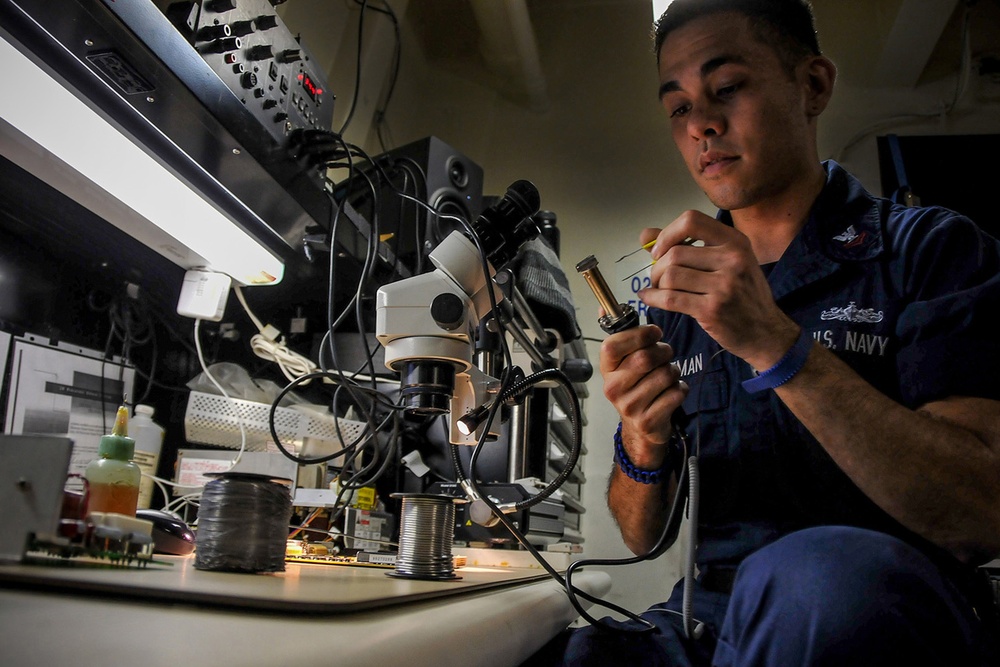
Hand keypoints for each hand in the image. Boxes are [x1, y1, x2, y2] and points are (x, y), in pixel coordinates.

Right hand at [600, 324, 685, 467]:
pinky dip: (681, 388)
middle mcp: (613, 388)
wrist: (641, 427)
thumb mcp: (622, 362)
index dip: (639, 334)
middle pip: (645, 358)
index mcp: (606, 369)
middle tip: (666, 354)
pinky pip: (676, 393)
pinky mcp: (648, 420)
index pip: (613, 345)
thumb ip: (619, 334)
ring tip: (668, 376)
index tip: (654, 333)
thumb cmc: (635, 386)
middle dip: (664, 351)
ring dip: (674, 371)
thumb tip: (604, 306)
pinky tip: (672, 392)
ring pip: (665, 374)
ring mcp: (630, 406)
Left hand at [638, 212, 798, 368]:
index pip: (691, 220)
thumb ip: (688, 244)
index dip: (667, 233)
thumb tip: (646, 235)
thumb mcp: (726, 262)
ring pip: (670, 275)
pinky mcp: (712, 309)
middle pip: (675, 252)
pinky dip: (653, 298)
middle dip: (657, 266)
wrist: (766, 331)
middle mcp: (733, 259)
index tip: (658, 250)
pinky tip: (649, 298)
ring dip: (656, 283)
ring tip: (659, 289)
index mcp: (736, 241)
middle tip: (657, 277)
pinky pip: (670, 298)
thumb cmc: (743, 295)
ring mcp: (724, 285)